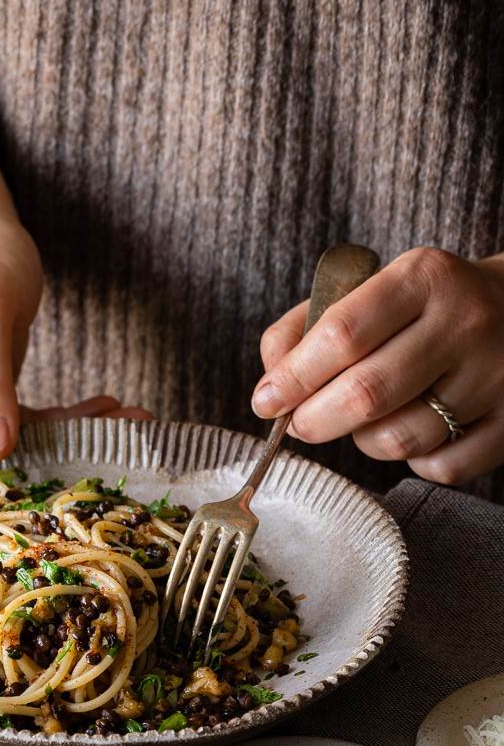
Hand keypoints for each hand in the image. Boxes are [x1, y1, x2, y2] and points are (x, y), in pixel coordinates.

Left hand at [254, 247, 503, 483]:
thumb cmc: (424, 306)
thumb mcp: (371, 289)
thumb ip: (307, 327)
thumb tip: (270, 384)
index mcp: (424, 278)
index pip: (342, 334)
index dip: (293, 377)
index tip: (266, 401)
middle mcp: (465, 324)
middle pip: (366, 394)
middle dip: (314, 420)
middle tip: (299, 424)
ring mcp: (494, 376)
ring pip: (399, 439)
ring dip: (361, 441)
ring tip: (361, 422)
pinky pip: (440, 467)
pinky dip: (412, 461)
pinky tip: (413, 433)